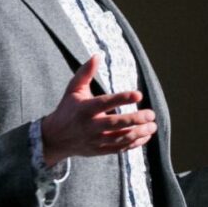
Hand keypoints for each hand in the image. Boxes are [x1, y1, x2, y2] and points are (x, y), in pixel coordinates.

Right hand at [40, 54, 157, 165]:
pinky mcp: (98, 150)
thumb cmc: (67, 109)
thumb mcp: (73, 89)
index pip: (105, 103)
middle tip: (151, 114)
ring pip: (119, 138)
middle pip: (114, 123)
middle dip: (134, 119)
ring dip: (138, 133)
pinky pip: (118, 149)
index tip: (139, 94)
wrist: (55, 138)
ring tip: (152, 126)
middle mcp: (89, 126)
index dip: (122, 98)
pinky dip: (133, 144)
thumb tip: (97, 55)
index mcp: (84, 109)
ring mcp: (94, 140)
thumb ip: (85, 72)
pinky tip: (145, 136)